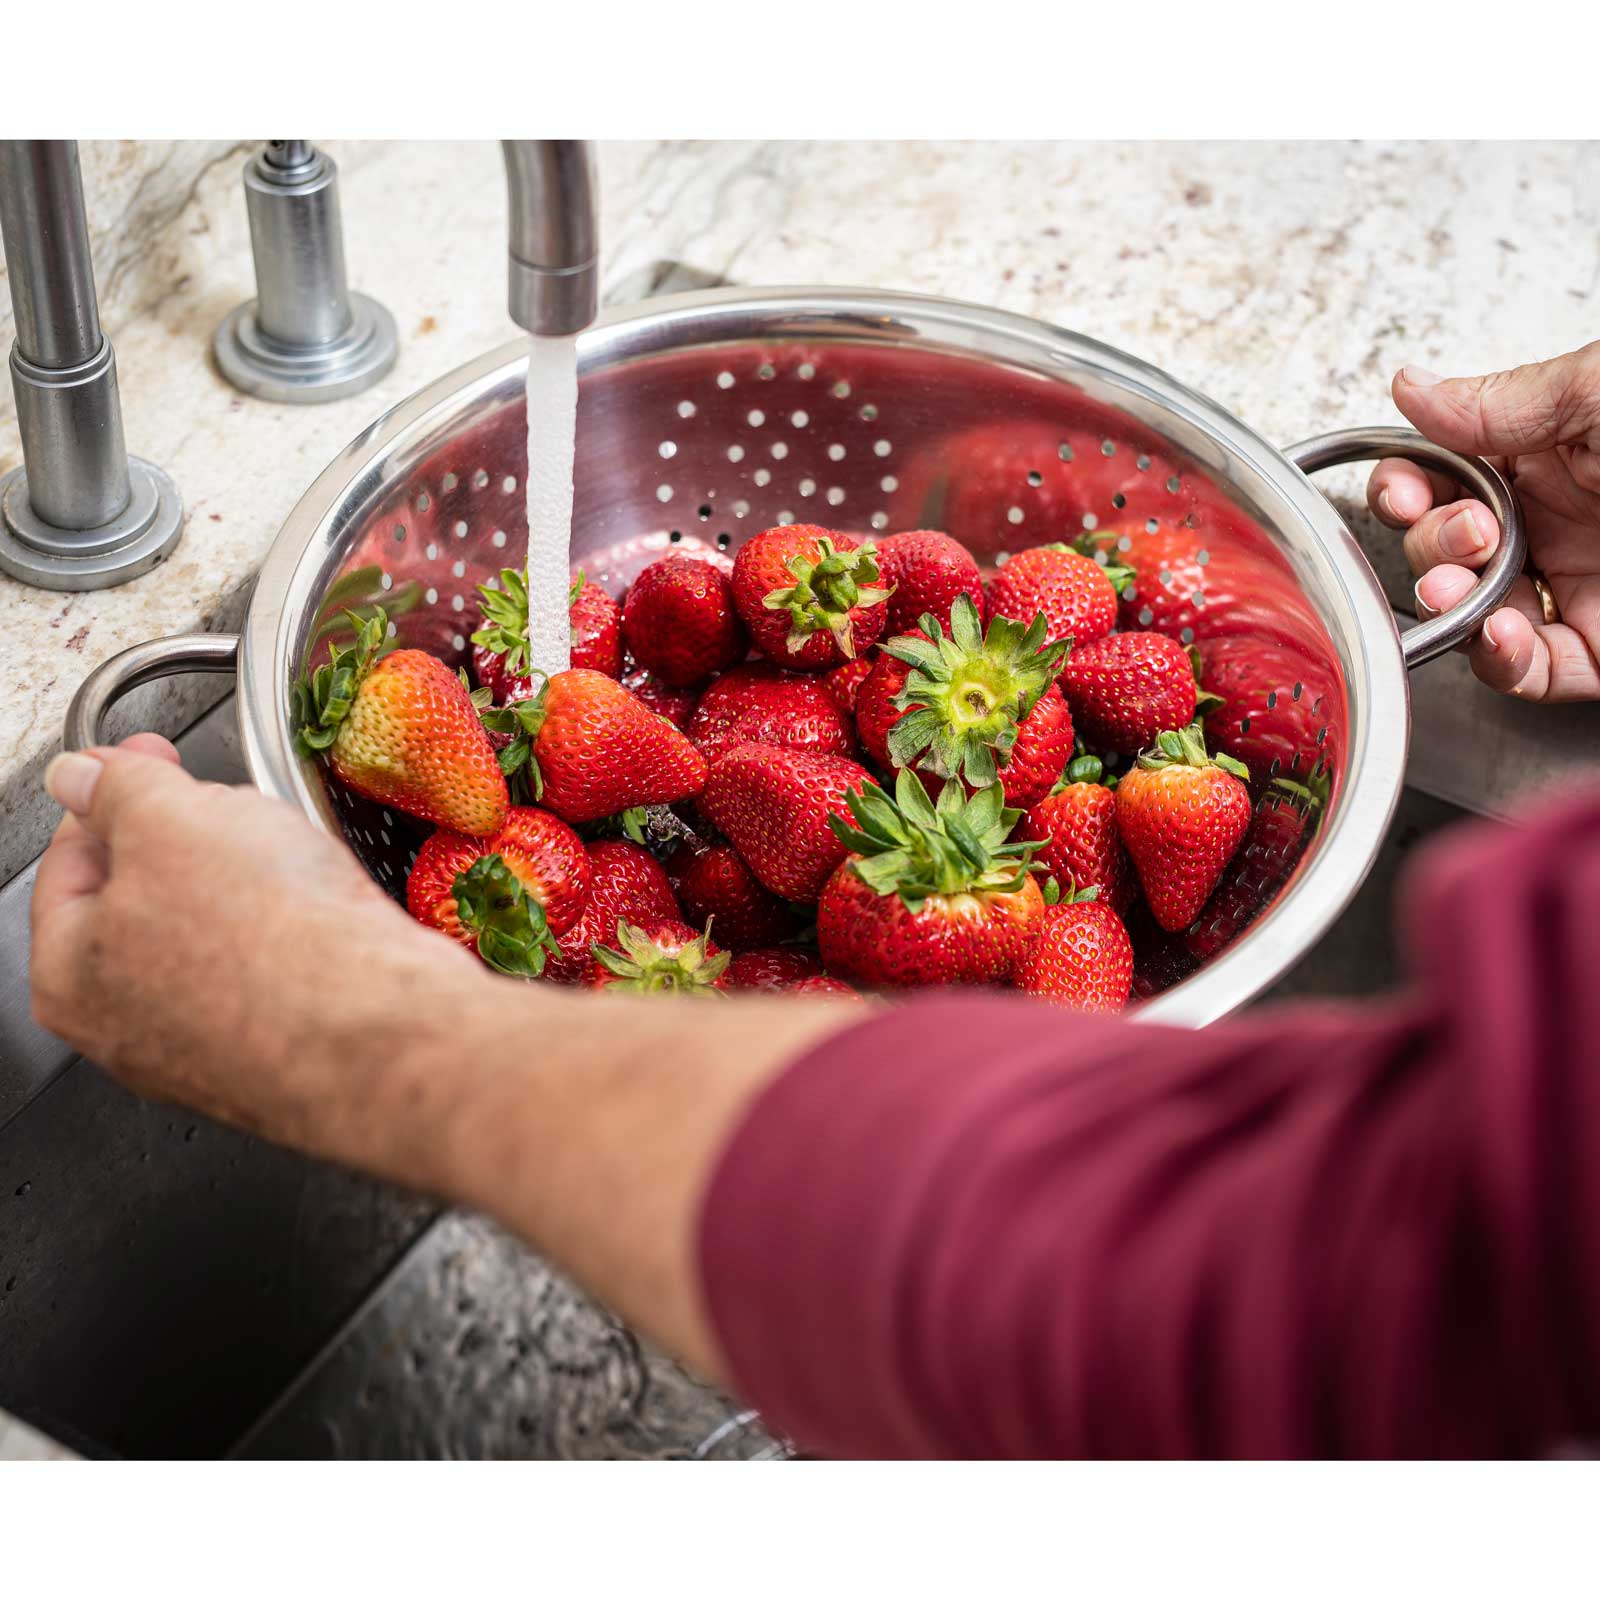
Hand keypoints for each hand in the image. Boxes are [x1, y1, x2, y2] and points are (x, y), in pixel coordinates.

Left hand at [28, 737, 845, 1386]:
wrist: (454, 1071)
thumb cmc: (312, 968)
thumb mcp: (199, 842)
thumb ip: (144, 791)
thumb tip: (102, 773)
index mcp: (113, 984)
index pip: (94, 862)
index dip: (139, 794)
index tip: (189, 755)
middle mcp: (187, 1032)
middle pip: (192, 907)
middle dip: (228, 842)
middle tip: (274, 784)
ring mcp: (288, 1052)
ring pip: (284, 940)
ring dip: (309, 886)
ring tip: (348, 838)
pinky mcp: (387, 1057)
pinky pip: (359, 971)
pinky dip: (375, 929)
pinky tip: (406, 905)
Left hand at [29, 736, 480, 1157]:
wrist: (380, 1027)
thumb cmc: (269, 941)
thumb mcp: (171, 819)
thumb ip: (114, 788)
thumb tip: (82, 778)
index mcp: (70, 976)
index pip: (68, 863)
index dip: (110, 793)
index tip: (148, 758)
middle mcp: (129, 1030)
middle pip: (146, 902)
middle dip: (191, 844)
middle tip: (230, 810)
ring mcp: (210, 1051)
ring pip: (217, 936)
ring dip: (249, 888)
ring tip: (293, 865)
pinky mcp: (283, 1052)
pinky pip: (276, 971)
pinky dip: (293, 934)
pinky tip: (323, 913)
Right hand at [1367, 342, 1599, 700]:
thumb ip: (1500, 401)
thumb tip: (1415, 388)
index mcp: (1556, 449)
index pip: (1448, 472)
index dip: (1410, 484)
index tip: (1403, 490)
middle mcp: (1560, 519)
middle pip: (1448, 544)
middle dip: (1435, 542)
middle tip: (1470, 534)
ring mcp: (1581, 586)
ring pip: (1476, 611)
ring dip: (1449, 604)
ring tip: (1459, 590)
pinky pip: (1530, 669)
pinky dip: (1499, 660)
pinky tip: (1499, 633)